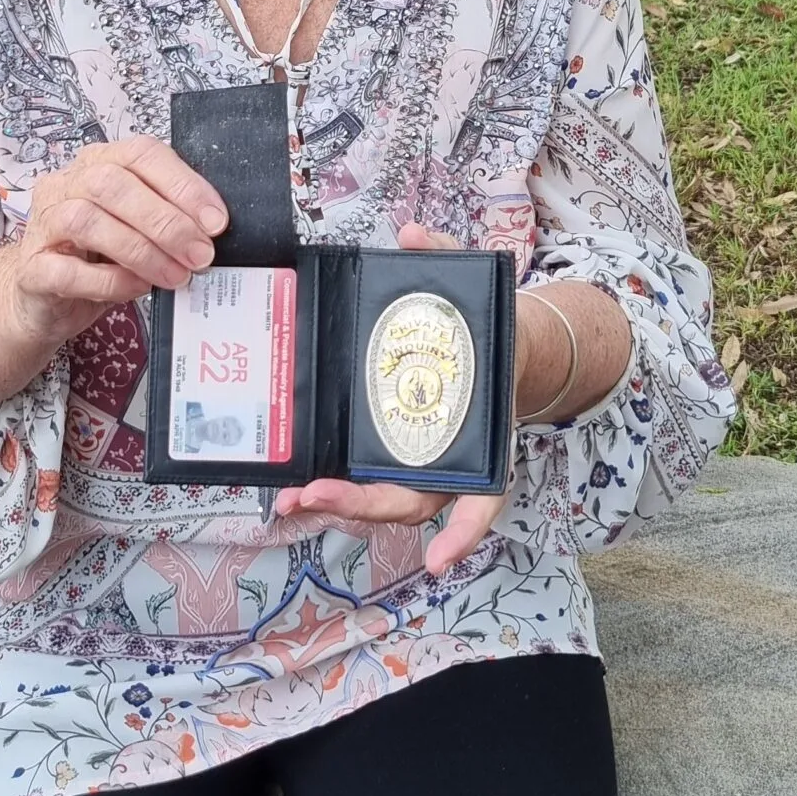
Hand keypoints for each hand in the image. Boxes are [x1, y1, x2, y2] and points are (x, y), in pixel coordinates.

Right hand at [9, 136, 226, 349]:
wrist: (45, 301)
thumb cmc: (97, 259)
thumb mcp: (138, 230)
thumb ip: (167, 220)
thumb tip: (211, 232)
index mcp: (98, 164)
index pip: (142, 154)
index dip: (183, 184)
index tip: (216, 221)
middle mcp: (66, 185)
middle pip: (112, 184)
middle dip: (166, 221)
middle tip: (200, 254)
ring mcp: (43, 224)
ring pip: (86, 221)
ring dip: (141, 251)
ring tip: (176, 276)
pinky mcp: (31, 269)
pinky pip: (66, 270)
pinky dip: (109, 280)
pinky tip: (138, 288)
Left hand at [273, 223, 533, 577]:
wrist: (506, 343)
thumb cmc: (490, 327)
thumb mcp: (480, 288)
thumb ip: (449, 259)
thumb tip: (412, 234)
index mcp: (484, 429)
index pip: (480, 494)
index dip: (464, 532)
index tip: (439, 561)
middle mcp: (454, 455)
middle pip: (413, 500)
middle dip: (363, 503)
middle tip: (313, 494)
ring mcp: (425, 458)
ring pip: (386, 499)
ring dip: (340, 504)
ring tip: (290, 500)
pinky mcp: (398, 450)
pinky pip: (376, 483)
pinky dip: (346, 496)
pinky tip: (303, 500)